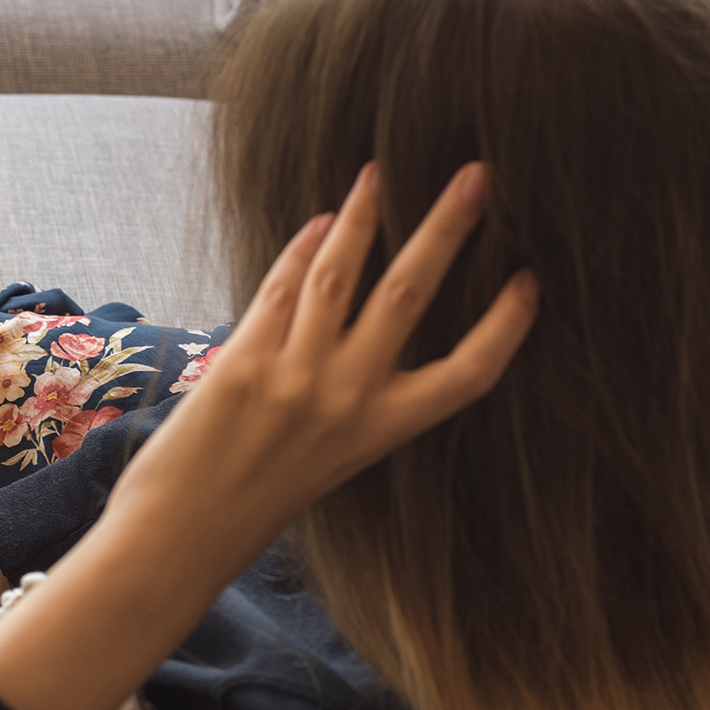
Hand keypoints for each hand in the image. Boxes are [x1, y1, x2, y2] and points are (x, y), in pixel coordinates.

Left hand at [104, 160, 539, 579]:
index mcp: (380, 433)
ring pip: (342, 272)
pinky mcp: (243, 360)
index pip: (469, 374)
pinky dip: (301, 249)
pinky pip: (282, 287)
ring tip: (378, 171)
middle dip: (447, 227)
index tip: (531, 280)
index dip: (506, 325)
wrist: (178, 539)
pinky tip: (317, 223)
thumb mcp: (326, 463)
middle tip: (477, 175)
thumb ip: (350, 401)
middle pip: (412, 294)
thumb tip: (360, 326)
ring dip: (363, 215)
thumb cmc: (249, 507)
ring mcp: (296, 376)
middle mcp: (347, 400)